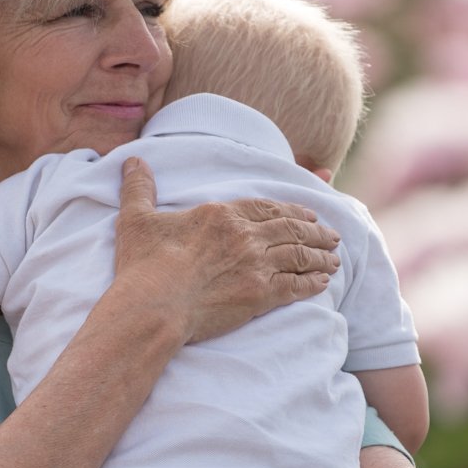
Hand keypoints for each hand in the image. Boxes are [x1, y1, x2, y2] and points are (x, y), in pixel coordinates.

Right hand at [114, 157, 341, 342]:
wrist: (154, 305)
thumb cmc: (143, 265)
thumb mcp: (136, 220)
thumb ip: (139, 190)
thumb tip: (133, 162)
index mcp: (221, 215)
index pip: (265, 207)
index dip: (290, 210)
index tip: (307, 213)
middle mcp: (245, 236)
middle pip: (290, 229)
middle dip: (315, 231)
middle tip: (332, 235)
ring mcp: (256, 265)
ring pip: (299, 255)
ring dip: (320, 256)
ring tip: (334, 259)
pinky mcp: (260, 295)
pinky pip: (296, 286)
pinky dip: (312, 283)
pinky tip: (323, 284)